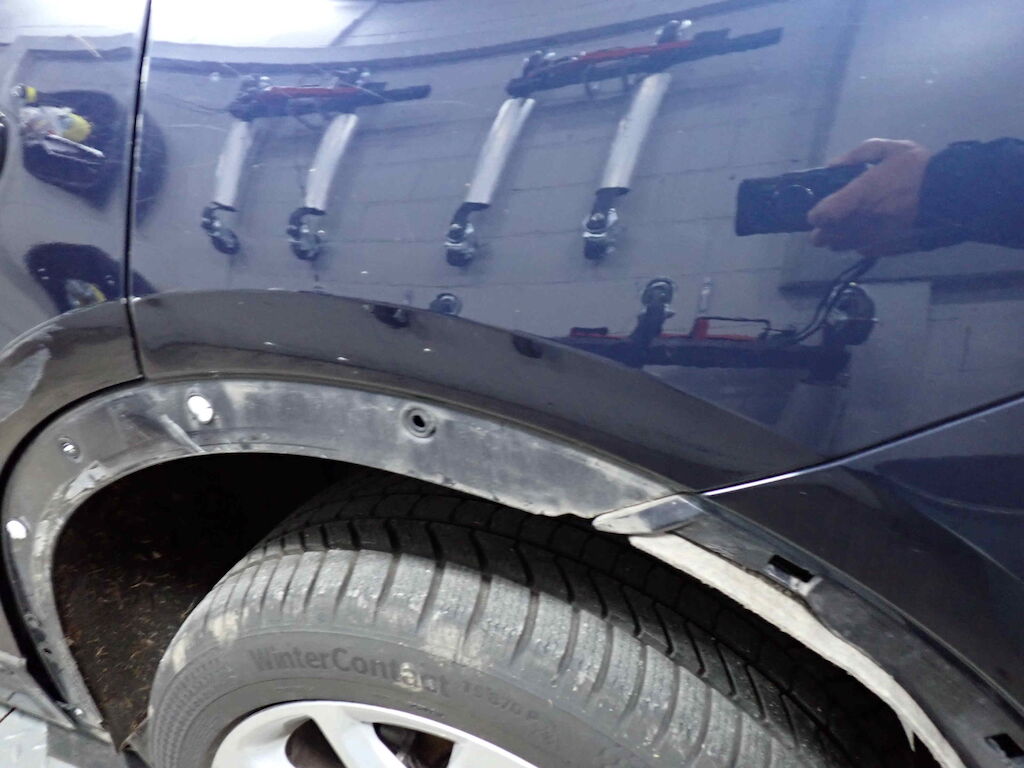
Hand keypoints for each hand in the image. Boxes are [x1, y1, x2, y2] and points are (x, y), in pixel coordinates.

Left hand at [808, 139, 931, 256]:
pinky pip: (862, 250)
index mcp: (859, 196)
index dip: (817, 214)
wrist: (951, 194)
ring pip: (840, 247)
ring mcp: (874, 237)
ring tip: (845, 227)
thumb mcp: (890, 149)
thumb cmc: (919, 168)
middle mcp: (861, 221)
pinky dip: (859, 243)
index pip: (821, 216)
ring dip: (838, 238)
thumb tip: (833, 165)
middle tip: (828, 222)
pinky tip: (866, 232)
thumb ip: (858, 155)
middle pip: (824, 238)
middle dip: (822, 231)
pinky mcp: (887, 248)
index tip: (820, 210)